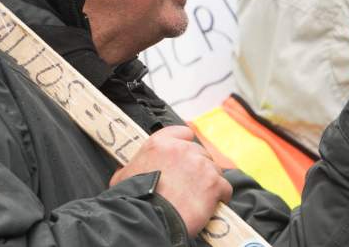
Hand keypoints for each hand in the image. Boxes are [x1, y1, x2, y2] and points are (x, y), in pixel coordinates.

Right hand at [110, 125, 231, 236]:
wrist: (149, 217)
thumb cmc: (134, 198)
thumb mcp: (123, 174)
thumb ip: (131, 166)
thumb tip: (128, 170)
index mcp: (160, 143)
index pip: (184, 132)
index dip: (186, 145)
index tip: (186, 157)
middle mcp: (182, 149)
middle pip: (201, 152)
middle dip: (198, 167)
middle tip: (192, 183)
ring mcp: (200, 165)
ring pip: (214, 169)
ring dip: (210, 181)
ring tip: (200, 197)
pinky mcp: (214, 183)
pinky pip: (225, 187)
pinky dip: (221, 196)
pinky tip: (212, 205)